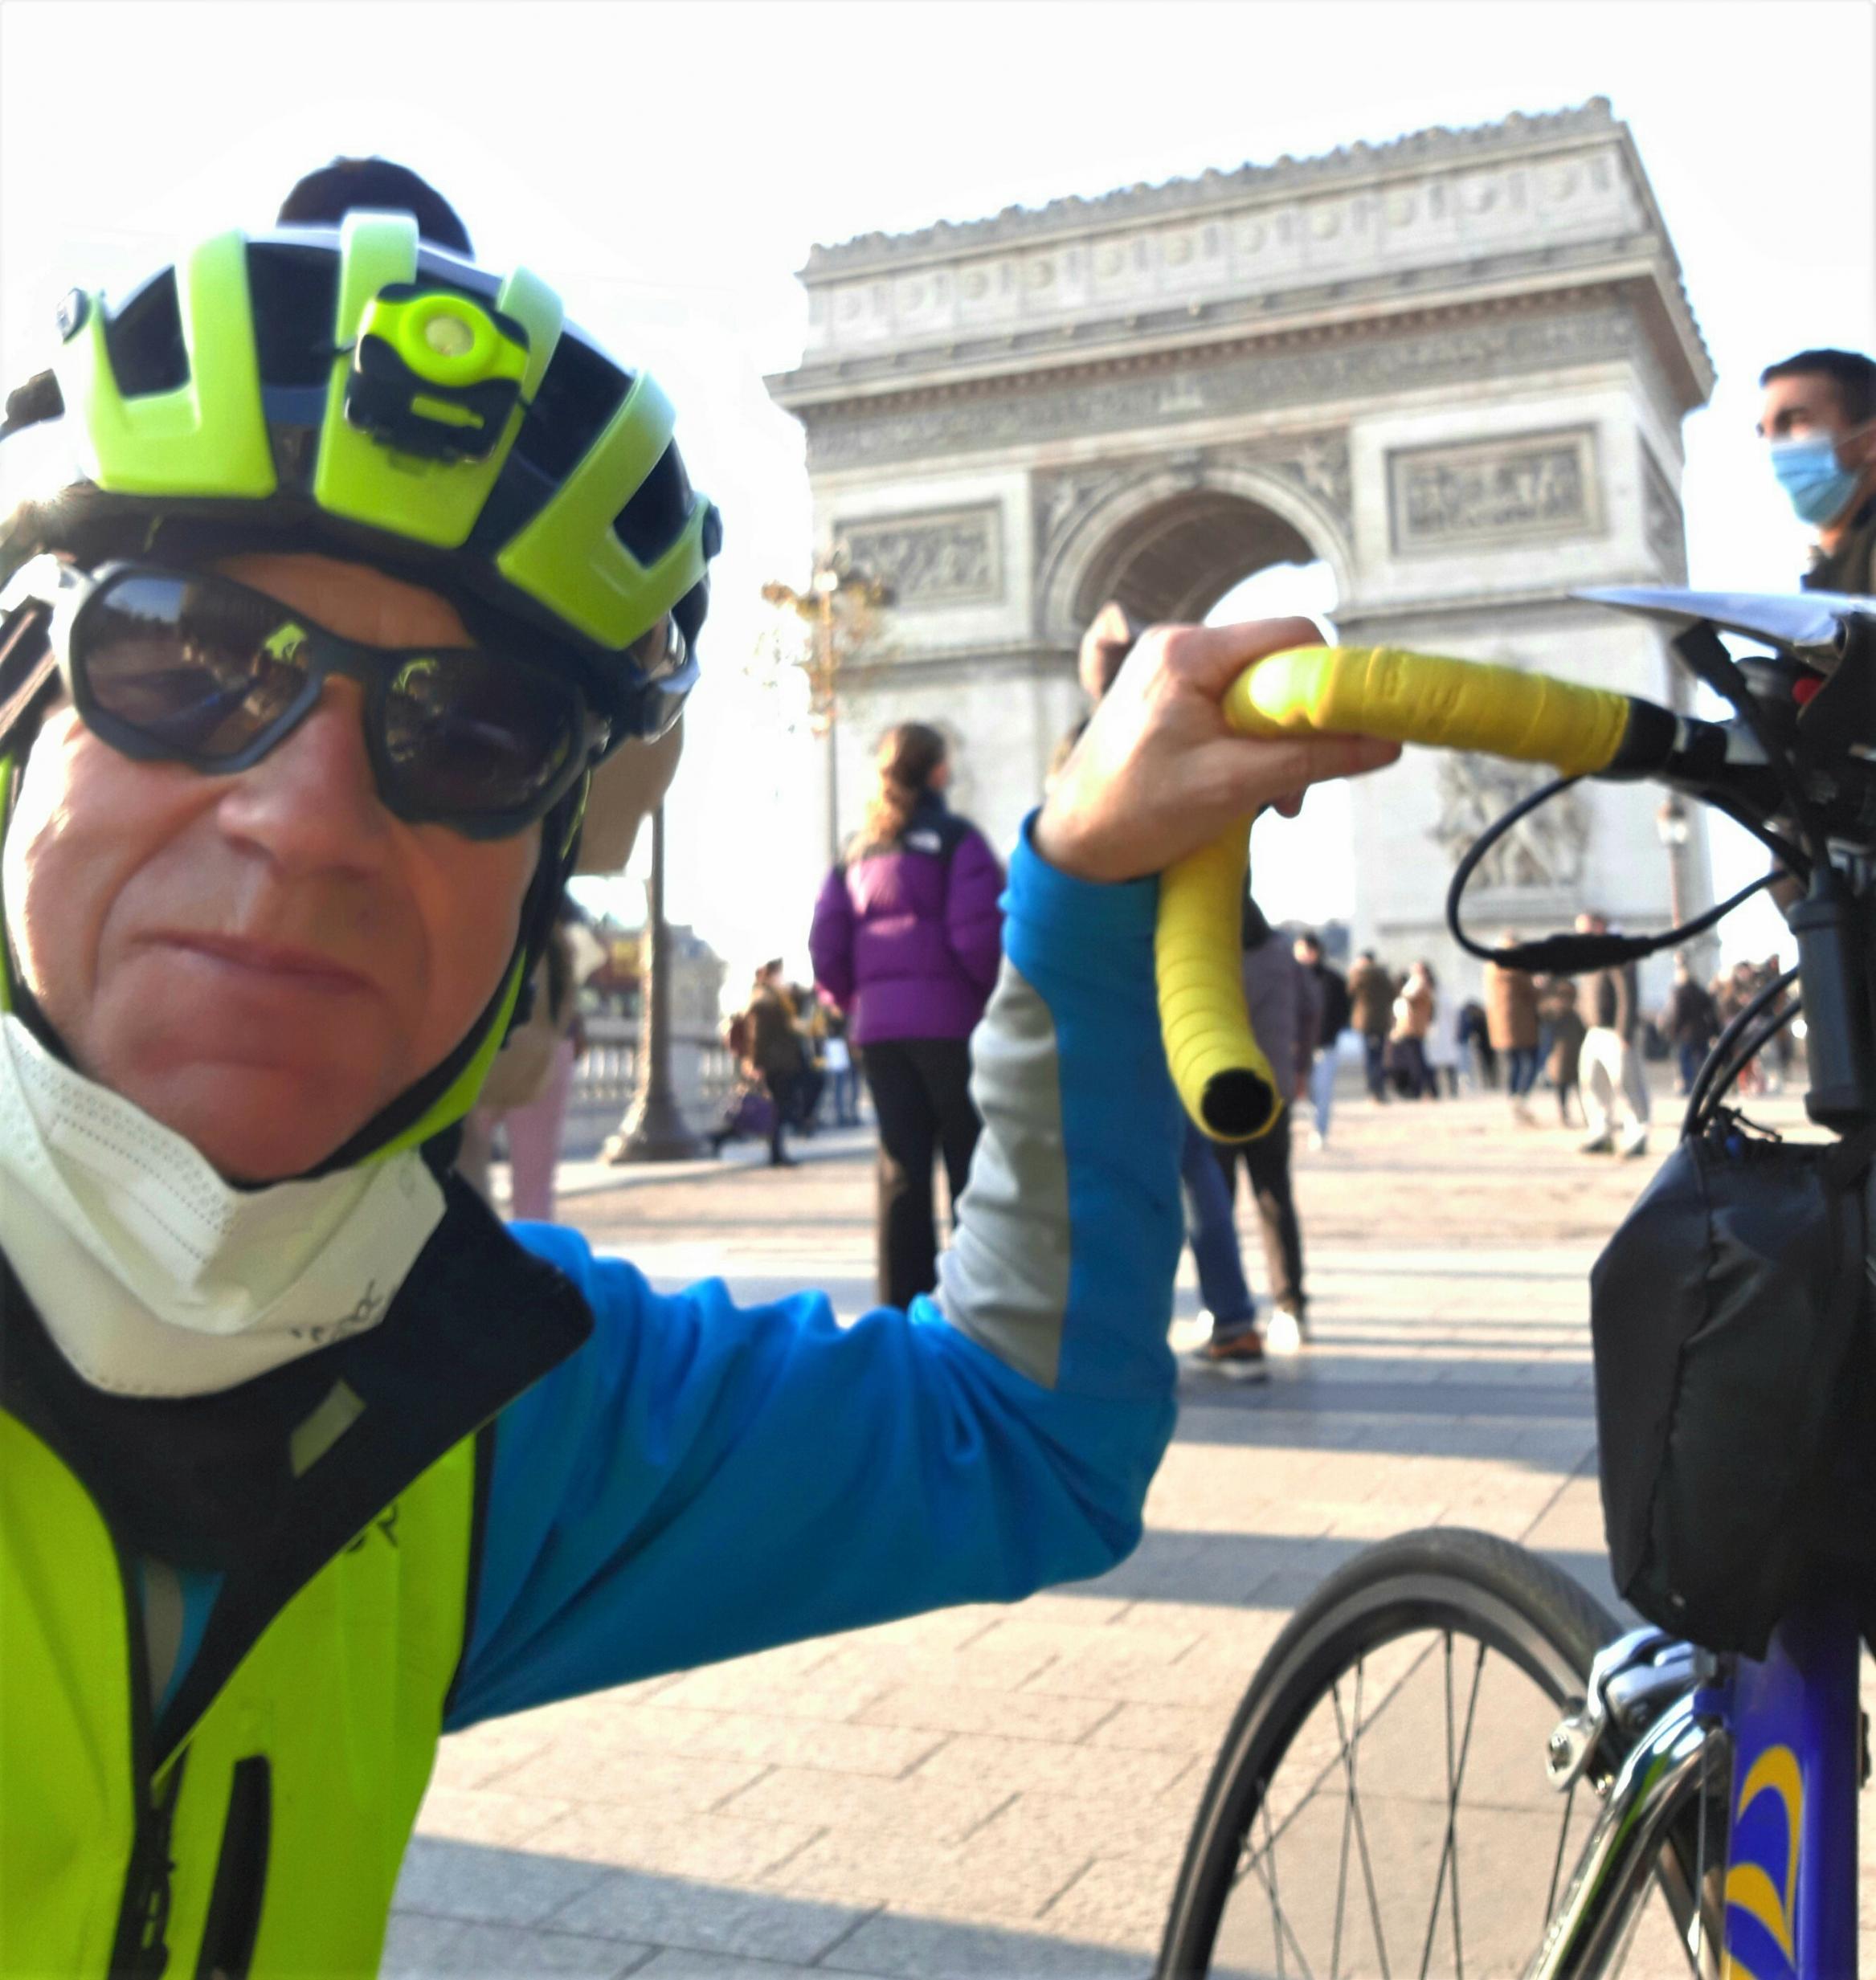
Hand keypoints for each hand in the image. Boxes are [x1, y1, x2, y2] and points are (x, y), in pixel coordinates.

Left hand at [1034, 617, 1401, 883]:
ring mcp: (1170, 668)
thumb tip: (1388, 744)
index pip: (1294, 633)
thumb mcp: (1237, 787)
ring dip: (1279, 745)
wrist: (1073, 849)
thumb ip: (1314, 759)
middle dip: (1302, 725)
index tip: (1348, 732)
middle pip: (1280, 664)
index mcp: (1187, 652)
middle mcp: (1178, 643)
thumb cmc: (1139, 815)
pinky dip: (1252, 747)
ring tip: (1271, 802)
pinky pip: (1234, 707)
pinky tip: (1246, 790)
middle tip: (1296, 789)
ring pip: (1262, 691)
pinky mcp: (1169, 695)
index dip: (1332, 680)